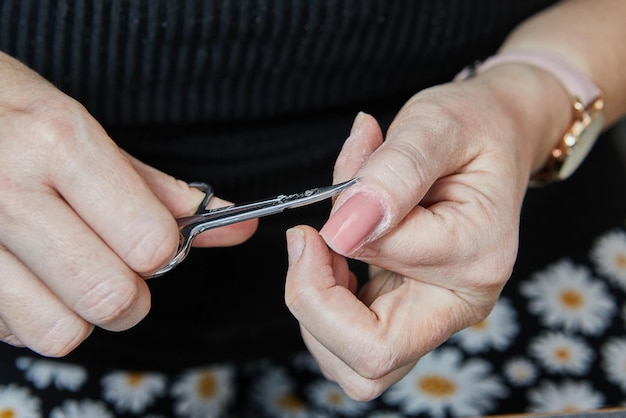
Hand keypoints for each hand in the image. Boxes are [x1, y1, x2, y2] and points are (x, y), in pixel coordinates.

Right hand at [0, 52, 256, 355]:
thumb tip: (234, 228)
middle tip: (118, 271)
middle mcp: (10, 190)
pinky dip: (32, 315)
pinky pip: (14, 333)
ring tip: (69, 278)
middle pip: (111, 297)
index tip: (152, 242)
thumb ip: (160, 189)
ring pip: (61, 331)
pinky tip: (27, 276)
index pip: (148, 241)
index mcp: (61, 142)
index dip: (162, 251)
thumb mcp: (84, 130)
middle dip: (131, 296)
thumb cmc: (10, 113)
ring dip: (79, 315)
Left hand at [285, 65, 571, 399]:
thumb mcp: (436, 126)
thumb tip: (343, 229)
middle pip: (371, 360)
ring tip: (323, 248)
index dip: (335, 247)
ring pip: (357, 366)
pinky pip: (353, 342)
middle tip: (305, 239)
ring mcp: (434, 312)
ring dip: (316, 311)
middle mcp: (458, 301)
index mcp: (475, 261)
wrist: (494, 134)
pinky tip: (334, 258)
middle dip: (313, 301)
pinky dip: (324, 307)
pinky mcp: (410, 307)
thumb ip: (394, 173)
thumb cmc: (473, 127)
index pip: (386, 288)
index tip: (332, 197)